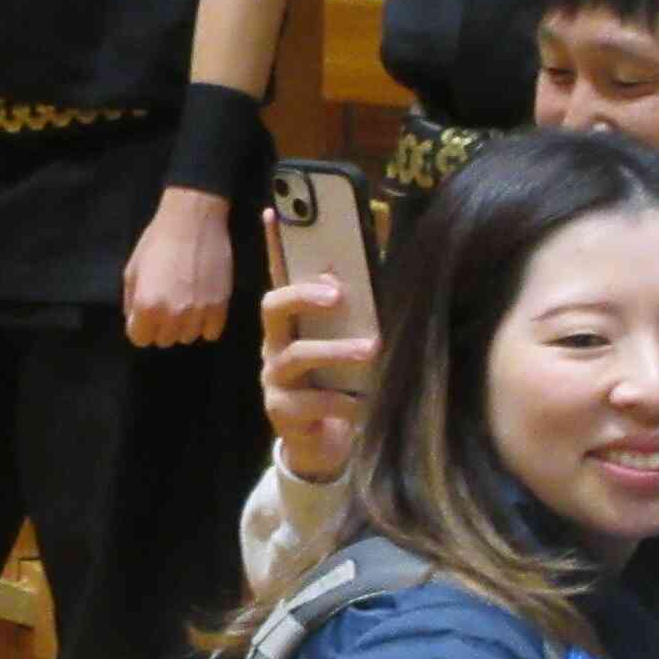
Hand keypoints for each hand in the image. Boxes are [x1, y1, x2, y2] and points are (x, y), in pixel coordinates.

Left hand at [122, 187, 233, 347]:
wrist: (194, 222)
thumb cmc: (158, 242)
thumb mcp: (132, 270)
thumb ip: (131, 302)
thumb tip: (135, 321)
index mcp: (146, 307)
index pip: (139, 339)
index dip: (140, 326)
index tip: (146, 312)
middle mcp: (172, 316)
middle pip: (163, 340)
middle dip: (161, 325)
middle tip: (166, 302)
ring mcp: (199, 313)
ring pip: (188, 337)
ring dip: (184, 325)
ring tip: (185, 301)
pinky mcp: (221, 307)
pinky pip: (211, 332)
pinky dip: (206, 323)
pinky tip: (202, 306)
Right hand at [258, 262, 373, 488]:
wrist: (324, 446)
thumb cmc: (341, 385)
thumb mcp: (347, 347)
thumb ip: (359, 315)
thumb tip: (385, 267)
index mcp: (291, 324)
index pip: (280, 277)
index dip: (274, 246)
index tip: (274, 212)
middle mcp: (275, 346)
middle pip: (273, 307)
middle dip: (303, 296)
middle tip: (338, 294)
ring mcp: (275, 379)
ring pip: (296, 355)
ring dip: (335, 350)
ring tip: (371, 349)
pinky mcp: (283, 412)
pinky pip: (313, 402)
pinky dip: (344, 402)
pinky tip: (365, 405)